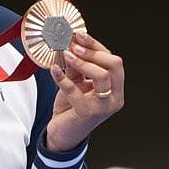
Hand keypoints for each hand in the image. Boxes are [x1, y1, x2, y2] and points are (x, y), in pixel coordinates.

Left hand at [46, 31, 123, 151]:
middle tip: (73, 46)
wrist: (63, 133)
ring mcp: (103, 107)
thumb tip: (71, 45)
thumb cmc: (72, 107)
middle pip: (114, 66)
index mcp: (115, 89)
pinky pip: (75, 91)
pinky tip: (53, 70)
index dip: (96, 46)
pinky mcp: (87, 114)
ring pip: (102, 76)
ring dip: (83, 63)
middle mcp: (114, 98)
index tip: (79, 35)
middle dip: (93, 52)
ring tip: (66, 55)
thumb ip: (77, 68)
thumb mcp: (76, 83)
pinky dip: (63, 78)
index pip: (113, 61)